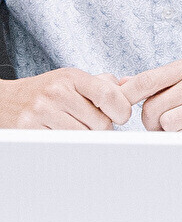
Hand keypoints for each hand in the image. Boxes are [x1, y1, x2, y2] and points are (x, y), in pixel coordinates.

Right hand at [1, 68, 131, 130]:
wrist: (4, 100)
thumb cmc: (44, 91)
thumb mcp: (70, 80)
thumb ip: (100, 84)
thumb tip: (130, 85)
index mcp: (71, 77)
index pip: (108, 94)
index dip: (121, 110)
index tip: (120, 116)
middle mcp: (56, 92)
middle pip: (100, 122)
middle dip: (101, 127)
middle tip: (90, 124)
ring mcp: (41, 111)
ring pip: (83, 136)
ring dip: (85, 137)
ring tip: (74, 128)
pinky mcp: (29, 129)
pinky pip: (64, 143)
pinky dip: (68, 143)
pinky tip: (60, 134)